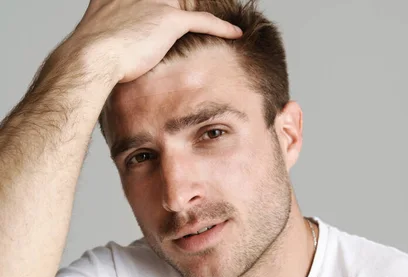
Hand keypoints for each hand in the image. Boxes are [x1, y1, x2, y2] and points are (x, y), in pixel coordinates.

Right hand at [67, 0, 241, 82]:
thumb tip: (118, 57)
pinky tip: (234, 33)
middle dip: (179, 5)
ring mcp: (153, 4)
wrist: (91, 59)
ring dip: (201, 13)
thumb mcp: (98, 40)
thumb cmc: (91, 59)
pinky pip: (203, 21)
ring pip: (187, 3)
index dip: (159, 5)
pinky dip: (221, 27)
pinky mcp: (169, 20)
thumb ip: (113, 38)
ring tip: (217, 21)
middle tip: (179, 25)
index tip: (169, 12)